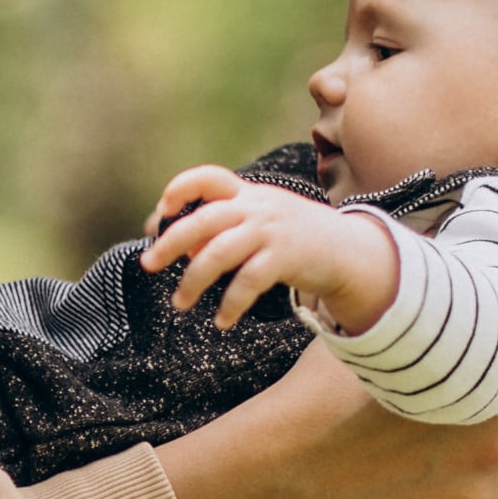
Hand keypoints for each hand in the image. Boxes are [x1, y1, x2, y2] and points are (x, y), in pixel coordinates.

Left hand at [138, 167, 399, 331]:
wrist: (349, 250)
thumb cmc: (295, 238)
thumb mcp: (261, 222)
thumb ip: (224, 230)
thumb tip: (183, 250)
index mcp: (248, 194)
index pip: (209, 177)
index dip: (180, 188)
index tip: (161, 210)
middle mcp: (257, 207)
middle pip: (203, 219)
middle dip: (170, 242)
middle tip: (148, 265)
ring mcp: (271, 231)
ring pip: (218, 253)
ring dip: (193, 281)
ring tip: (180, 303)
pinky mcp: (286, 257)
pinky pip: (247, 282)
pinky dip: (230, 304)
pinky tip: (221, 321)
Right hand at [153, 278, 497, 498]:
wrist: (291, 466)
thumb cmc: (325, 388)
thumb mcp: (379, 332)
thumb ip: (425, 304)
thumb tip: (436, 256)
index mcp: (486, 385)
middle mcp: (496, 441)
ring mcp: (477, 487)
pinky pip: (487, 498)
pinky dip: (484, 478)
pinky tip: (460, 460)